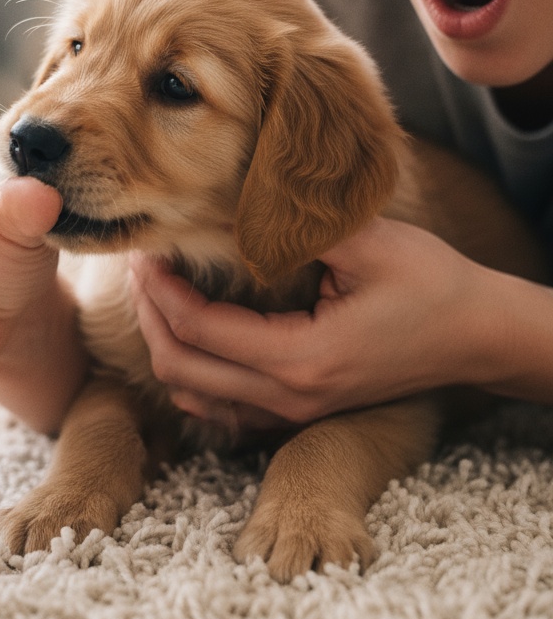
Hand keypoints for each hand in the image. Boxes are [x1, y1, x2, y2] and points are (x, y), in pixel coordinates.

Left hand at [130, 218, 486, 424]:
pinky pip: (218, 405)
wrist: (477, 336)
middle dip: (148, 313)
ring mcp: (291, 411)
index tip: (148, 249)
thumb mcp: (365, 243)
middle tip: (141, 264)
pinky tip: (184, 328)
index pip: (198, 329)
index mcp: (301, 358)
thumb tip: (220, 208)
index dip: (160, 288)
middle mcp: (288, 396)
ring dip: (163, 341)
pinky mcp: (295, 409)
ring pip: (192, 392)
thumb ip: (289, 230)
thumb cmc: (430, 284)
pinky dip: (188, 370)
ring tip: (155, 291)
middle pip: (180, 367)